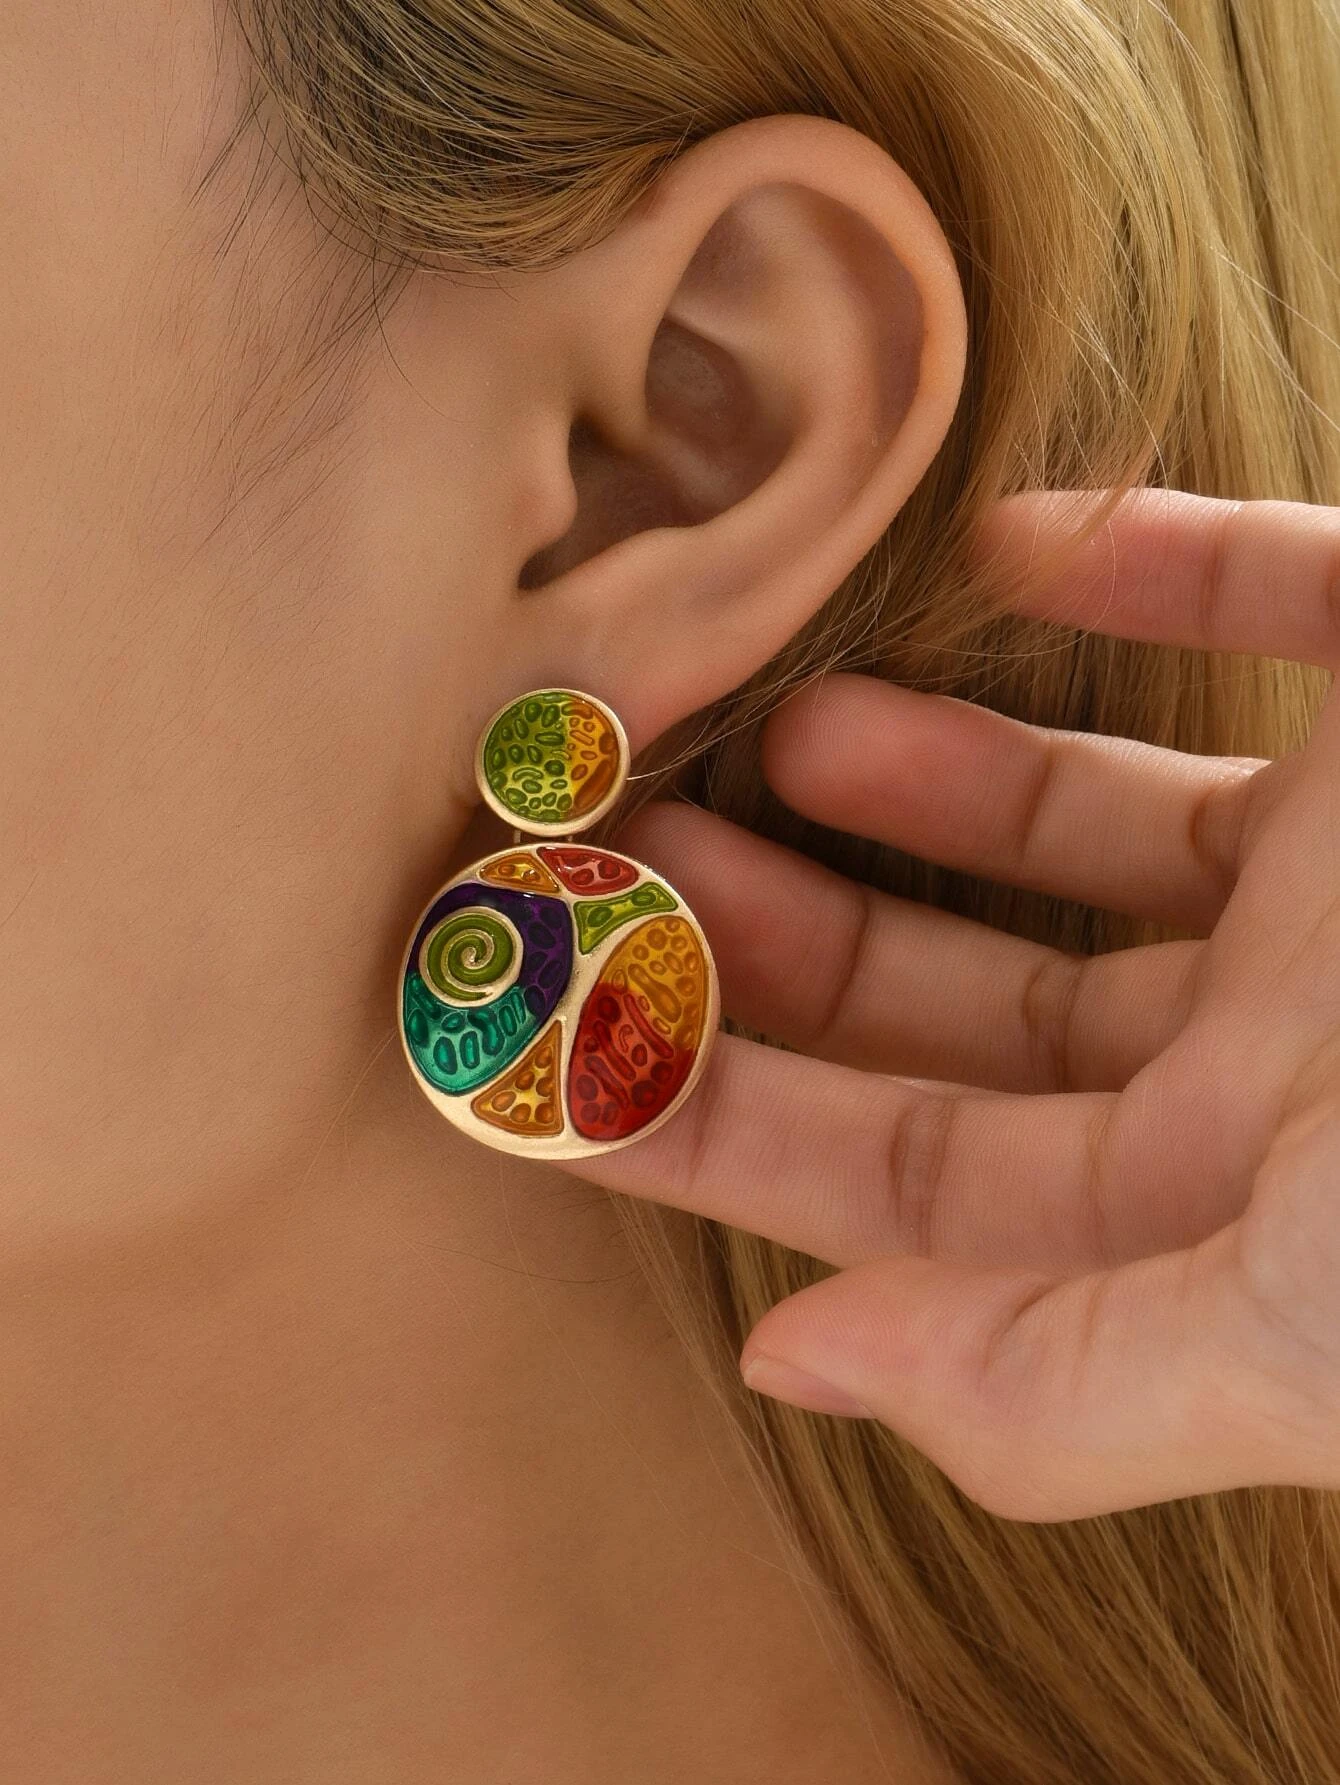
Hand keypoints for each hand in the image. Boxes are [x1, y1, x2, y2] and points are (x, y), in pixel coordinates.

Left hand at [574, 487, 1339, 1522]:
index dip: (721, 1119)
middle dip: (786, 937)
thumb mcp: (1319, 1324)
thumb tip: (806, 1376)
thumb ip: (1066, 1388)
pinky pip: (1286, 595)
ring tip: (771, 722)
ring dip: (924, 766)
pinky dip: (1153, 558)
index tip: (549, 1052)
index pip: (916, 1181)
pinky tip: (1017, 537)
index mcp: (1246, 1208)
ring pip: (1094, 811)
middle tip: (621, 864)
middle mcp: (1291, 1051)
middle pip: (975, 1001)